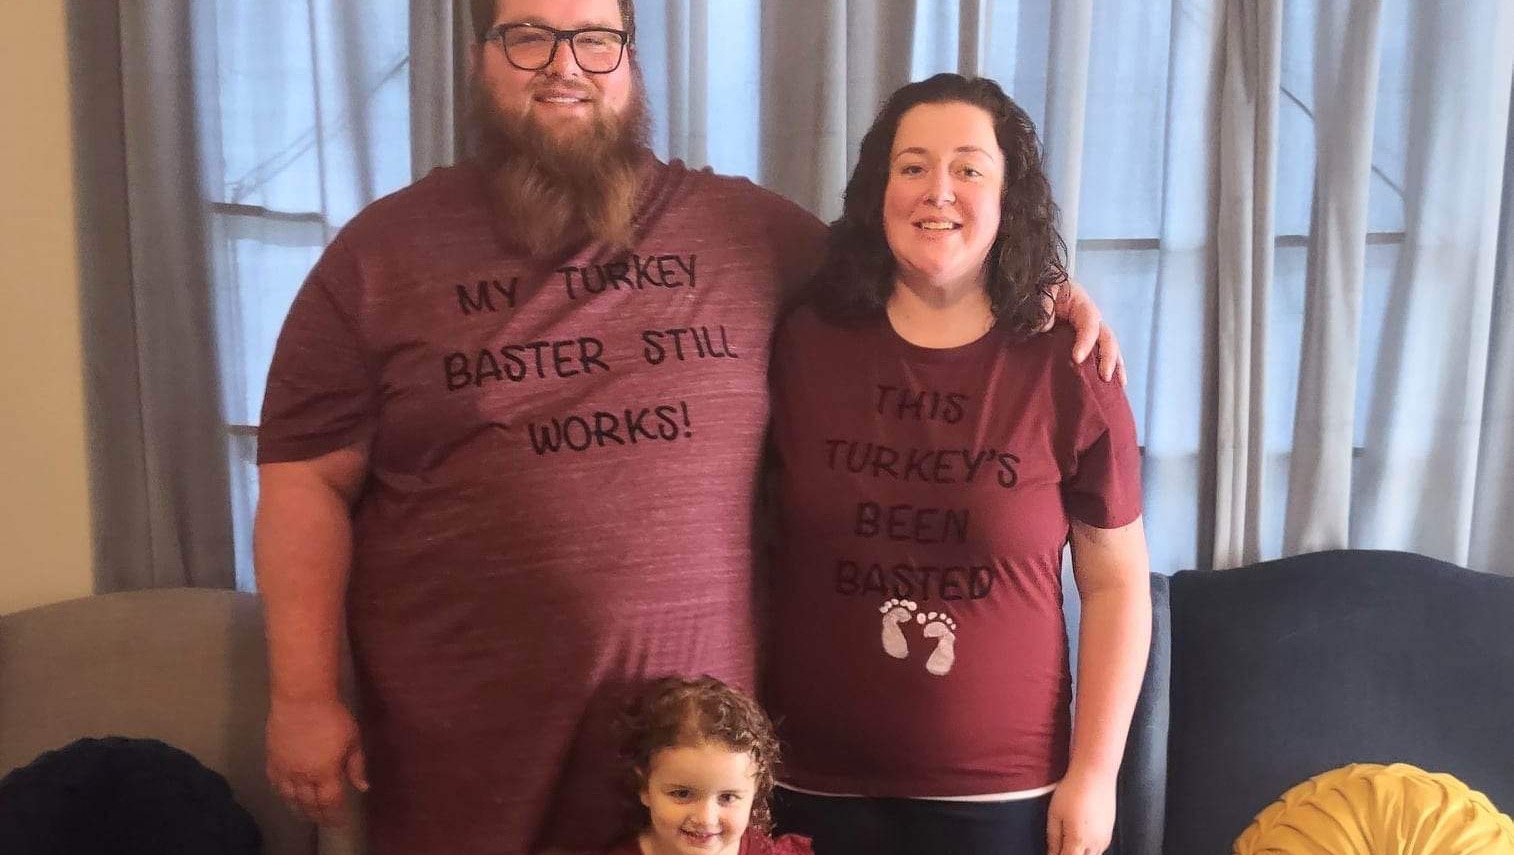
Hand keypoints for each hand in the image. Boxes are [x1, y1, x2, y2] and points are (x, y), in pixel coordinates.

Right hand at [265, 696, 368, 825]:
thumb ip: (356, 766)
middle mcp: (303, 776)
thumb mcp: (353, 739)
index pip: (330, 802)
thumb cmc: (333, 716)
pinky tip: (286, 796)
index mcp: (325, 773)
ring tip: (305, 814)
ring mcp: (285, 769)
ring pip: (289, 798)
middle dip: (317, 815)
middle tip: (323, 821)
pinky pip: (275, 784)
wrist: (301, 699)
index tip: (339, 822)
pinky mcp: (272, 760)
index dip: (334, 815)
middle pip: (309, 804)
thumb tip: (363, 787)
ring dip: (298, 809)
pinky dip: (282, 794)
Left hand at [1042, 280, 1126, 385]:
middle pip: (1105, 335)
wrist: (1027, 293)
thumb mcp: (1037, 292)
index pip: (1089, 321)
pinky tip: (1110, 386)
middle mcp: (1087, 317)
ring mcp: (1085, 330)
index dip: (1086, 340)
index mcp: (1079, 301)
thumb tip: (1046, 326)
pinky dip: (1103, 368)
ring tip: (1117, 386)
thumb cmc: (1034, 289)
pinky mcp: (1078, 343)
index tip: (1077, 358)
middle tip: (1105, 376)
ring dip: (1114, 365)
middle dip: (1108, 356)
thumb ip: (1041, 306)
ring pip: (1106, 347)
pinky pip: (1096, 355)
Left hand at [1046, 770, 1116, 854]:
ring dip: (1080, 854)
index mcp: (1078, 840)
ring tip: (1069, 844)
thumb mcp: (1055, 814)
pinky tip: (1082, 841)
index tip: (1052, 854)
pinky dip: (1089, 850)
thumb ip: (1053, 839)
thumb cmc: (1072, 791)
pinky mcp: (1110, 832)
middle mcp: (1095, 844)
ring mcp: (1105, 839)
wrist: (1095, 774)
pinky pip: (1099, 849)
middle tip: (1060, 848)